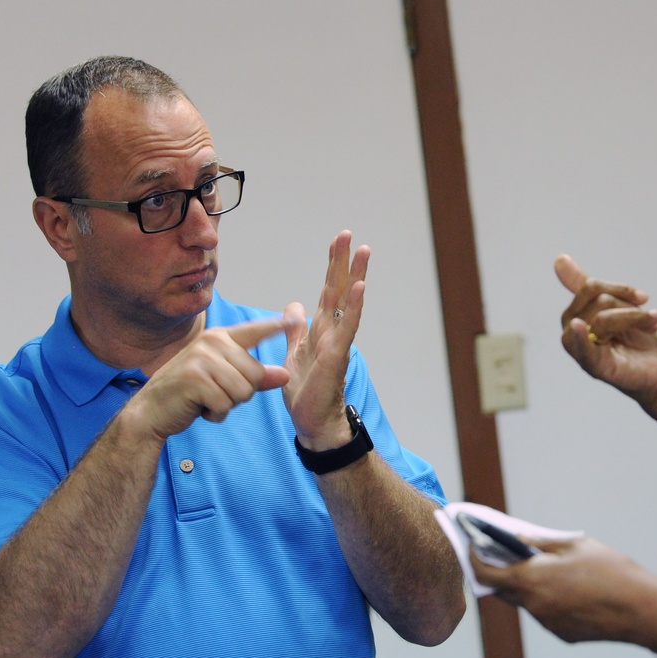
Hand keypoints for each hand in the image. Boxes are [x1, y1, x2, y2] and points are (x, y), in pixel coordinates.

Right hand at [128, 317, 292, 441]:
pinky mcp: (195, 378)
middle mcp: (212, 342)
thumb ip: (255, 378)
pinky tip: (199, 407)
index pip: (255, 330)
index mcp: (220, 338)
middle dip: (241, 394)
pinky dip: (215, 414)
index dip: (276, 326)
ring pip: (243, 391)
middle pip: (256, 374)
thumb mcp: (224, 382)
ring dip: (228, 405)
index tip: (296, 317)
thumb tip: (286, 374)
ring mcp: (202, 358)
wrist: (151, 411)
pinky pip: (226, 404)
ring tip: (206, 399)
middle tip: (215, 393)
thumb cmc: (189, 394)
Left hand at [283, 230, 369, 448]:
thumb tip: (294, 305)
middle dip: (343, 262)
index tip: (338, 241)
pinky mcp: (336, 356)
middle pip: (338, 289)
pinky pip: (347, 327)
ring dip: (355, 276)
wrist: (311, 422)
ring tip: (363, 252)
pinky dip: (354, 307)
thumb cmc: (306, 390)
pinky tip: (360, 288)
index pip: (327, 290)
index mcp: (320, 328)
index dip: (332, 265)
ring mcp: (337, 341)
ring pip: (347, 303)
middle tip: (349, 235)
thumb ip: (294, 328)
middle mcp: (332, 330)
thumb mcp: (293, 352)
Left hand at [470, 535, 656, 644]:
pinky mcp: (562, 634)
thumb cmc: (610, 571)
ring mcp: (548, 623)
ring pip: (526, 602)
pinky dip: (547, 600)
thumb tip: (518, 538)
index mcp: (531, 579)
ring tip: (543, 568)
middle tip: (504, 554)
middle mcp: (534, 605)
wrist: (641, 610)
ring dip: (527, 586)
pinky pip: (545, 614)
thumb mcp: (574, 544)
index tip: (472, 547)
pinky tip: (567, 588)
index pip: (487, 573)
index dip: (474, 560)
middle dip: (500, 572)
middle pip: (503, 589)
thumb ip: (540, 542)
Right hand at [555, 254, 656, 403]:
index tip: (643, 297)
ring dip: (636, 320)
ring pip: (603, 319)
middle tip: (651, 318)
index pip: (590, 288)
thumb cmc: (635, 341)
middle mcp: (572, 334)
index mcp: (574, 317)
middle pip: (599, 301)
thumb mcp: (615, 307)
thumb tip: (559, 259)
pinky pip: (583, 349)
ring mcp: (581, 352)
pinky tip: (578, 326)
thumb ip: (587, 287)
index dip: (618, 289)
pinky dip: (579, 338)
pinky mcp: (594, 368)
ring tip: (653, 327)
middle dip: (630, 307)